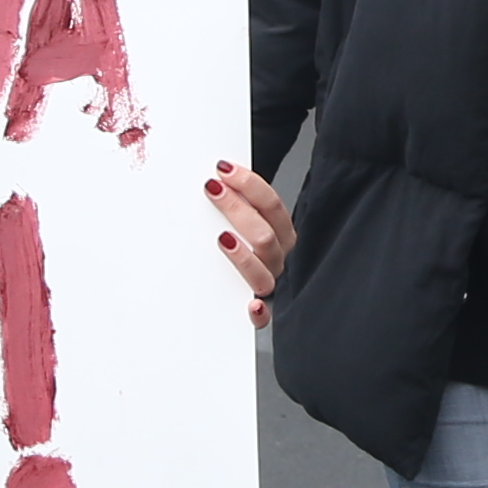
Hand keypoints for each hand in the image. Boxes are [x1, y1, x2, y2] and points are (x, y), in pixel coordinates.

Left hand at [208, 161, 293, 304]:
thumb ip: (228, 199)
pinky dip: (259, 312)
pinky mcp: (256, 312)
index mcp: (278, 232)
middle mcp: (276, 257)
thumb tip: (209, 174)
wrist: (222, 287)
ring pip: (263, 271)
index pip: (271, 204)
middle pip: (265, 233)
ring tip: (222, 239)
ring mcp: (267, 282)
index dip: (249, 184)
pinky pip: (263, 317)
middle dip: (237, 209)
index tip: (222, 169)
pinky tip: (250, 305)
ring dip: (243, 255)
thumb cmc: (229, 243)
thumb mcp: (231, 218)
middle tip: (212, 191)